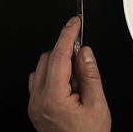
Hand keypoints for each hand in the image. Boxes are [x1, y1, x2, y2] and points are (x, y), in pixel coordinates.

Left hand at [28, 17, 110, 131]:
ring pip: (42, 68)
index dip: (68, 35)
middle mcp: (39, 100)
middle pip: (48, 58)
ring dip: (60, 63)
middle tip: (85, 58)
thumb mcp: (97, 104)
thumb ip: (90, 75)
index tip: (74, 23)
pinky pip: (39, 80)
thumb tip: (84, 52)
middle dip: (67, 51)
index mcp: (54, 98)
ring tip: (78, 78)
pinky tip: (68, 84)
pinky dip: (53, 74)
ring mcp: (35, 105)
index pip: (59, 56)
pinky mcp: (36, 108)